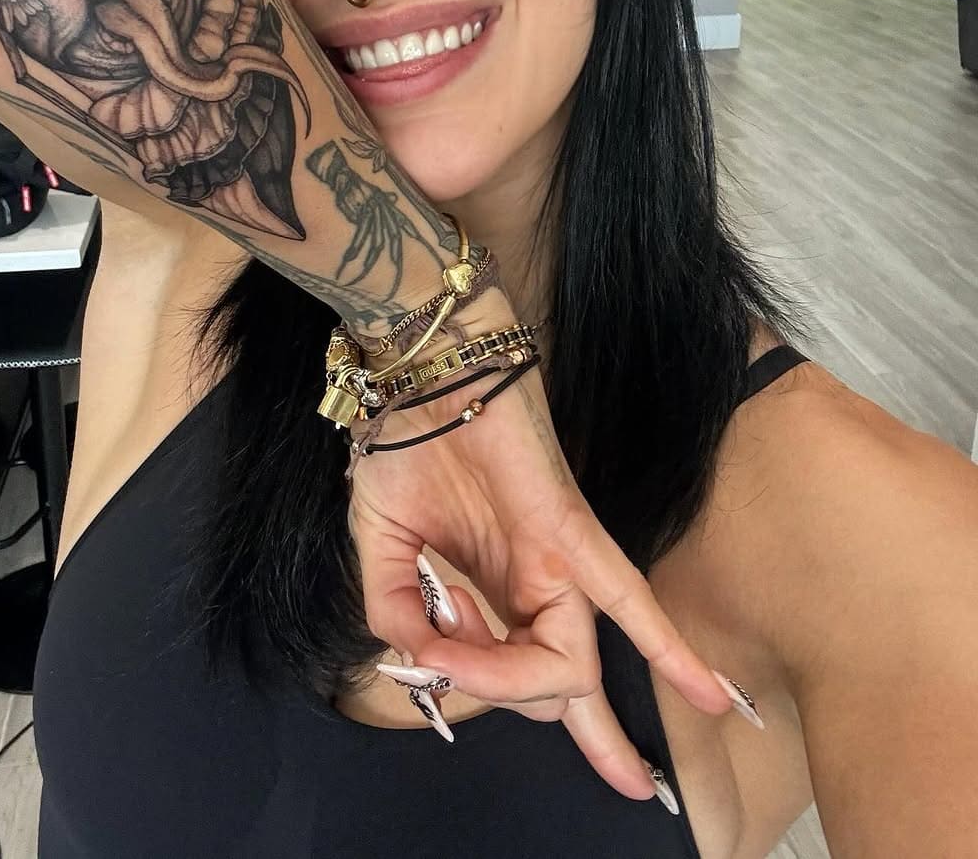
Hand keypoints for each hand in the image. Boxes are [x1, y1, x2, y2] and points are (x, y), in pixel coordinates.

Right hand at [346, 288, 733, 798]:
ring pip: (570, 667)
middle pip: (556, 690)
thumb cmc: (402, 454)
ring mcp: (557, 564)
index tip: (424, 661)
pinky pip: (626, 599)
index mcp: (491, 593)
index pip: (508, 677)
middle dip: (531, 713)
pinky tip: (712, 698)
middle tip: (479, 684)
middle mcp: (533, 588)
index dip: (465, 690)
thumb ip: (397, 613)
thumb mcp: (380, 550)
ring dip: (523, 685)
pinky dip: (670, 651)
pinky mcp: (570, 532)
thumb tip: (421, 666)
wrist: (421, 379)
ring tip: (473, 652)